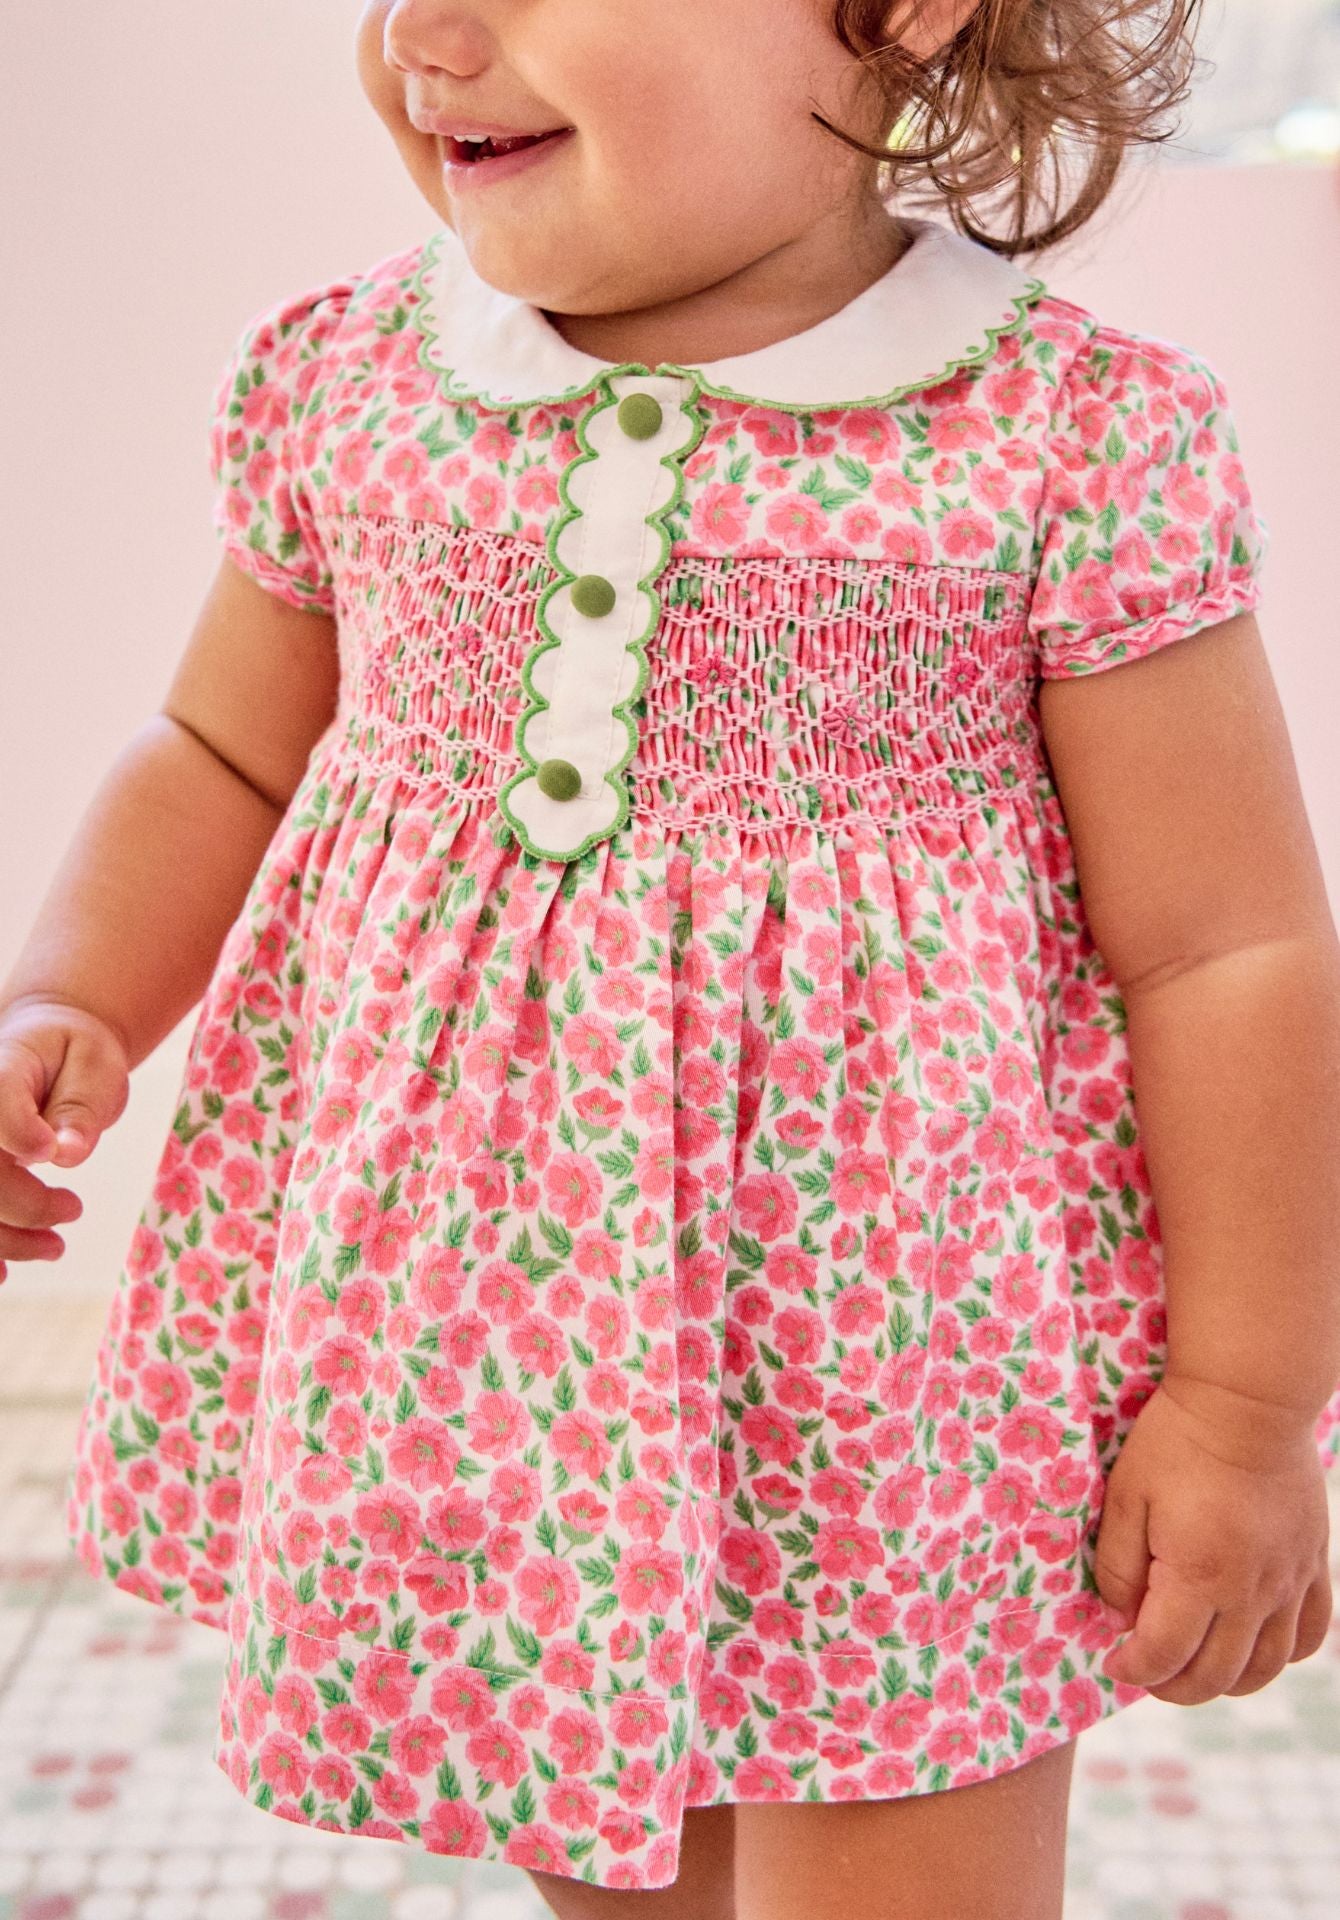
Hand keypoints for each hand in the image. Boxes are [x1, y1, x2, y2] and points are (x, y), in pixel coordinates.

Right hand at [0, 995, 129, 1280]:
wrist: (45, 1049)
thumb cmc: (75, 1055)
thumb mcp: (96, 1065)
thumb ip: (81, 1106)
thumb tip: (66, 1154)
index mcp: (0, 1067)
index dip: (20, 1133)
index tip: (55, 1153)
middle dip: (23, 1205)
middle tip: (73, 1210)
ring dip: (4, 1239)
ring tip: (54, 1247)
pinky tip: (3, 1273)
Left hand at [1094, 1372, 1333, 1702]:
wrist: (1249, 1400)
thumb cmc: (1177, 1441)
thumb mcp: (1127, 1496)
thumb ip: (1118, 1566)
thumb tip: (1121, 1618)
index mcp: (1201, 1576)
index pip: (1165, 1655)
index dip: (1134, 1668)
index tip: (1115, 1660)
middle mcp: (1252, 1591)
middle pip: (1215, 1674)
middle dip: (1173, 1685)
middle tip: (1147, 1670)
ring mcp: (1290, 1582)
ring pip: (1264, 1668)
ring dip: (1223, 1682)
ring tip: (1192, 1667)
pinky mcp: (1313, 1565)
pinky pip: (1307, 1636)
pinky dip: (1277, 1657)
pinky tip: (1249, 1646)